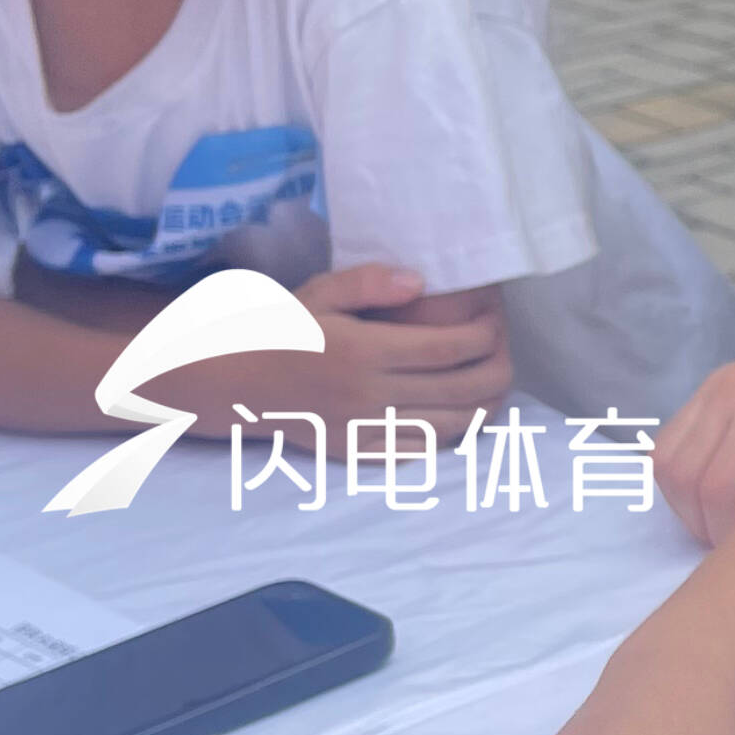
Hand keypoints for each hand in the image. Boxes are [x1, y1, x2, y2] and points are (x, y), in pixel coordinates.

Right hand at [188, 263, 511, 439]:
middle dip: (497, 371)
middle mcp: (367, 395)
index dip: (484, 337)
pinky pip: (418, 451)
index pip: (448, 349)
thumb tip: (420, 282)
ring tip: (495, 385)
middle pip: (461, 391)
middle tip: (506, 352)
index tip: (496, 323)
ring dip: (483, 408)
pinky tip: (460, 416)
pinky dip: (449, 436)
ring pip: (449, 428)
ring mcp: (362, 429)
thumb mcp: (316, 293)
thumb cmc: (276, 328)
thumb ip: (368, 283)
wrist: (228, 382)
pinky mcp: (355, 452)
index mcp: (361, 351)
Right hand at [657, 308, 734, 543]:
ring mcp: (712, 387)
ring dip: (679, 502)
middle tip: (728, 548)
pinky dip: (676, 475)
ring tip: (714, 525)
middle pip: (681, 477)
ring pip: (662, 459)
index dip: (725, 530)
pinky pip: (667, 440)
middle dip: (697, 523)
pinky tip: (708, 495)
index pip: (718, 487)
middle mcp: (727, 394)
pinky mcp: (708, 388)